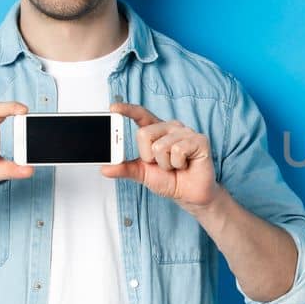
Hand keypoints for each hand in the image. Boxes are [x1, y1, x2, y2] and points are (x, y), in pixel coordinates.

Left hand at [101, 102, 219, 210]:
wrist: (189, 195)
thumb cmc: (170, 180)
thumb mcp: (142, 174)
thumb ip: (125, 168)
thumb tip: (105, 168)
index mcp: (157, 131)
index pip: (141, 114)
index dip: (127, 110)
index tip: (113, 108)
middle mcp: (171, 127)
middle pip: (145, 133)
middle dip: (148, 156)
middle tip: (161, 164)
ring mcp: (186, 132)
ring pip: (160, 146)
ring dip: (165, 164)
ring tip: (175, 166)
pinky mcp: (199, 140)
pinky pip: (178, 151)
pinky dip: (178, 164)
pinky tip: (185, 165)